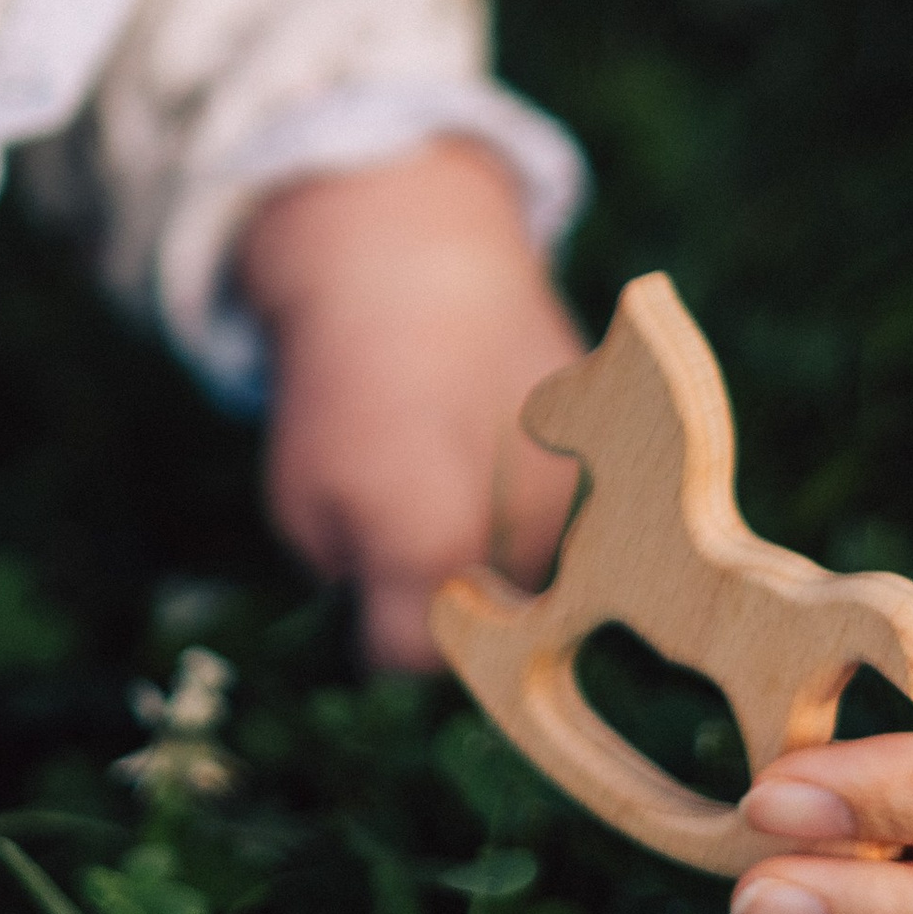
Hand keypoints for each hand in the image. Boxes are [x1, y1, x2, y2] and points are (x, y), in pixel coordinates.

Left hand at [242, 141, 581, 672]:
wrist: (407, 251)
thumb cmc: (339, 382)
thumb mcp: (302, 496)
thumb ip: (349, 579)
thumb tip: (391, 629)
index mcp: (432, 547)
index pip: (414, 661)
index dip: (381, 639)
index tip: (366, 604)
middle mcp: (522, 533)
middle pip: (490, 623)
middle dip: (446, 594)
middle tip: (400, 517)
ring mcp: (578, 489)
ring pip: (535, 567)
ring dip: (495, 544)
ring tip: (444, 459)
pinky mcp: (610, 445)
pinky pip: (570, 510)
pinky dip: (531, 492)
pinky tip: (488, 433)